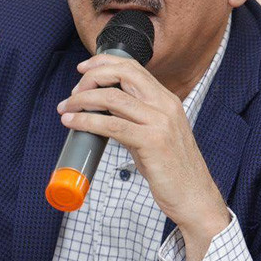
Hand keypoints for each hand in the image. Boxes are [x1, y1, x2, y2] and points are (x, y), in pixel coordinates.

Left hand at [55, 54, 229, 238]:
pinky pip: (111, 125)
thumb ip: (133, 119)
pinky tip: (73, 123)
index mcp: (167, 100)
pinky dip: (86, 120)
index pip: (134, 67)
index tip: (83, 69)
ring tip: (66, 108)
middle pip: (124, 73)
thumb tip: (102, 112)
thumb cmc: (172, 170)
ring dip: (82, 100)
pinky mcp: (152, 142)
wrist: (194, 197)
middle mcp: (166, 105)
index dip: (104, 63)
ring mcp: (160, 122)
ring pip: (113, 98)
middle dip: (92, 77)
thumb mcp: (155, 135)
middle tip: (73, 92)